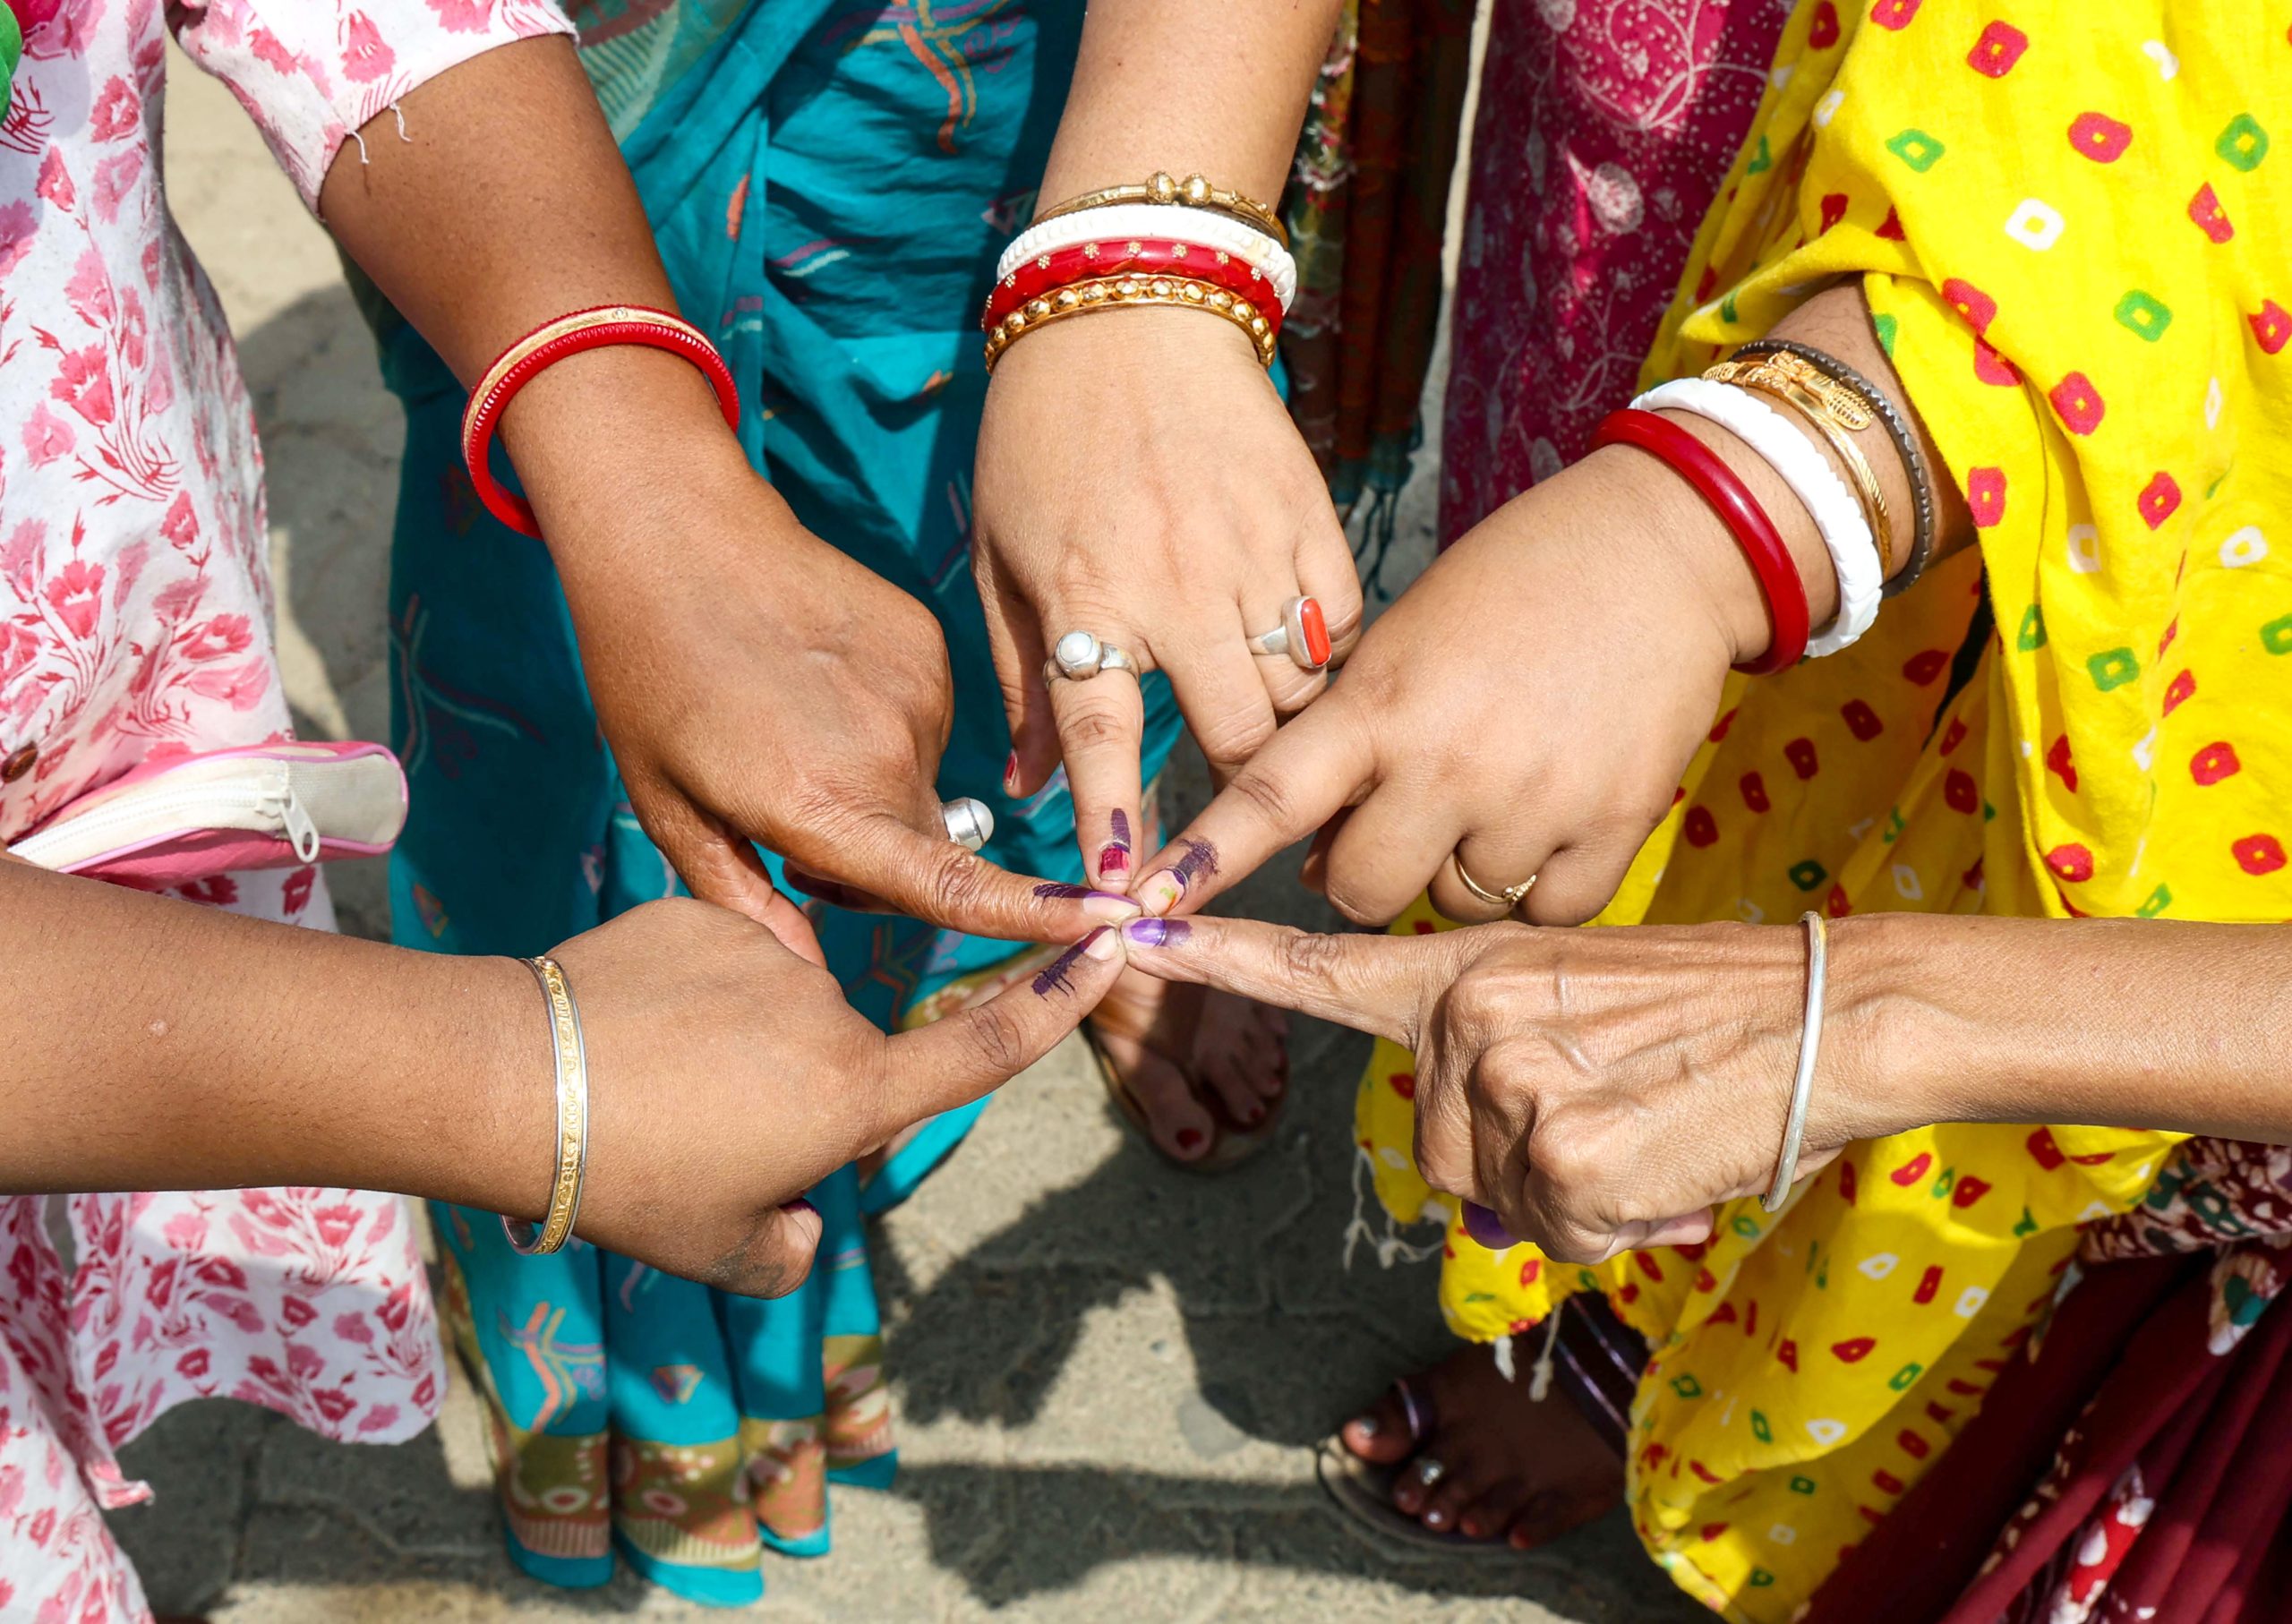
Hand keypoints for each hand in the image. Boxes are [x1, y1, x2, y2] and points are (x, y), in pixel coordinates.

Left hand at [531, 428, 1137, 949]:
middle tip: (784, 825)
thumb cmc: (653, 678)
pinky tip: (818, 689)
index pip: (952, 886)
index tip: (1111, 925)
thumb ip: (742, 902)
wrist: (677, 535)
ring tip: (792, 737)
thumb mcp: (669, 807)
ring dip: (877, 789)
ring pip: (923, 785)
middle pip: (927, 849)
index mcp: (826, 803)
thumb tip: (802, 971)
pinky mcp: (929, 648)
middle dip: (879, 861)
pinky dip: (883, 728)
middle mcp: (890, 754)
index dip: (1036, 918)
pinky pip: (925, 723)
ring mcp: (919, 694)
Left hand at [533, 898, 1127, 1293]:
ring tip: (651, 1084)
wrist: (514, 1079)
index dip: (1053, 1005)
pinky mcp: (703, 915)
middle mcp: (828, 1013)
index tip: (1109, 944)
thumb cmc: (627, 1179)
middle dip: (794, 1097)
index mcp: (850, 1095)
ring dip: (739, 1046)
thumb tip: (799, 1217)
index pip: (981, 1050)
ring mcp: (767, 954)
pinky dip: (692, 996)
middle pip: (841, 1058)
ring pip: (777, 1009)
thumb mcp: (721, 1251)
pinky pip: (721, 962)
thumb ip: (790, 1248)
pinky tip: (630, 1029)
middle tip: (699, 1141)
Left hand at [973, 309, 1361, 888]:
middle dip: (1247, 796)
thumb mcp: (1000, 553)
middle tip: (1243, 819)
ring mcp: (1255, 554)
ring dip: (1292, 729)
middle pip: (1242, 739)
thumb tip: (1026, 789)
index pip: (1105, 743)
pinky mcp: (1311, 520)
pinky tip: (1303, 656)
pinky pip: (1342, 626)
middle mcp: (1178, 588)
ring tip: (1276, 735)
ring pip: (1303, 692)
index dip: (1119, 828)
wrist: (1129, 305)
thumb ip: (1016, 675)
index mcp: (1089, 600)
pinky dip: (1329, 657)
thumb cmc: (1043, 435)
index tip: (1128, 899)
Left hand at [1119, 913, 1881, 1263]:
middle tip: (1615, 1108)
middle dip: (1522, 1166)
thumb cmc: (1710, 1019)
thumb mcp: (1579, 1003)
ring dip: (1575, 1196)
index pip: (1317, 965)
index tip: (1129, 924)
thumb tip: (1478, 1171)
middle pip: (1437, 1157)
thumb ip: (1492, 1057)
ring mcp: (1512, 1079)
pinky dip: (1620, 1225)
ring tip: (1646, 1126)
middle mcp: (1469, 1015)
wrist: (1831, 1011)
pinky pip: (1562, 1234)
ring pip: (1498, 1201)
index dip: (1219, 952)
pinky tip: (1669, 1161)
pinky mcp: (1564, 1150)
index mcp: (1465, 970)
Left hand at [1128, 436, 1837, 927]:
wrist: (1662, 548)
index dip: (1205, 859)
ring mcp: (1537, 798)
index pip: (1270, 797)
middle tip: (1393, 825)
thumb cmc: (1510, 585)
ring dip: (1457, 871)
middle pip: (1361, 890)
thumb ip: (1348, 742)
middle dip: (1360, 875)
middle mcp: (1451, 761)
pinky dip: (1539, 887)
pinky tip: (1546, 824)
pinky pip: (1549, 911)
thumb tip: (1310, 857)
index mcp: (1381, 703)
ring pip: (1458, 903)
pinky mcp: (1618, 823)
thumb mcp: (1402, 642)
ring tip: (1490, 795)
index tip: (1145, 907)